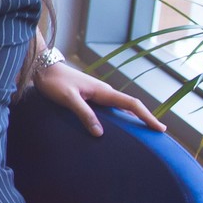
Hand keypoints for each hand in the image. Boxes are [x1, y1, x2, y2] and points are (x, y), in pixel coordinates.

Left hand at [36, 60, 164, 136]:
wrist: (43, 68)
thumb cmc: (54, 82)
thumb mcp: (68, 99)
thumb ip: (84, 114)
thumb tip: (100, 133)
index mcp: (103, 91)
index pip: (131, 104)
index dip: (147, 116)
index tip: (160, 128)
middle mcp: (104, 92)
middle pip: (131, 106)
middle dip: (146, 118)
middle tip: (159, 133)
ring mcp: (98, 93)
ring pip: (122, 107)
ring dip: (134, 117)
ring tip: (144, 132)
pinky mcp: (91, 96)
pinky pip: (111, 107)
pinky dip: (121, 115)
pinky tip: (120, 124)